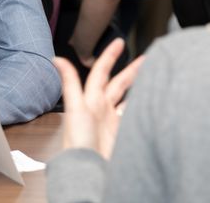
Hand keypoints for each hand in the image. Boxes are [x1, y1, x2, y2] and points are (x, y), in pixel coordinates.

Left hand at [54, 38, 144, 159]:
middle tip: (147, 57)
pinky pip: (133, 115)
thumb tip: (56, 58)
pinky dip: (142, 108)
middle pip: (119, 83)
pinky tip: (150, 103)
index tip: (119, 42)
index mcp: (91, 99)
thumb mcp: (75, 107)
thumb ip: (69, 82)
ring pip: (129, 97)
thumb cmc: (78, 140)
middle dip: (132, 69)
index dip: (110, 56)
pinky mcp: (122, 133)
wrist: (88, 168)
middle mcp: (102, 108)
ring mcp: (113, 120)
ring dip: (139, 87)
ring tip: (153, 77)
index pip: (102, 72)